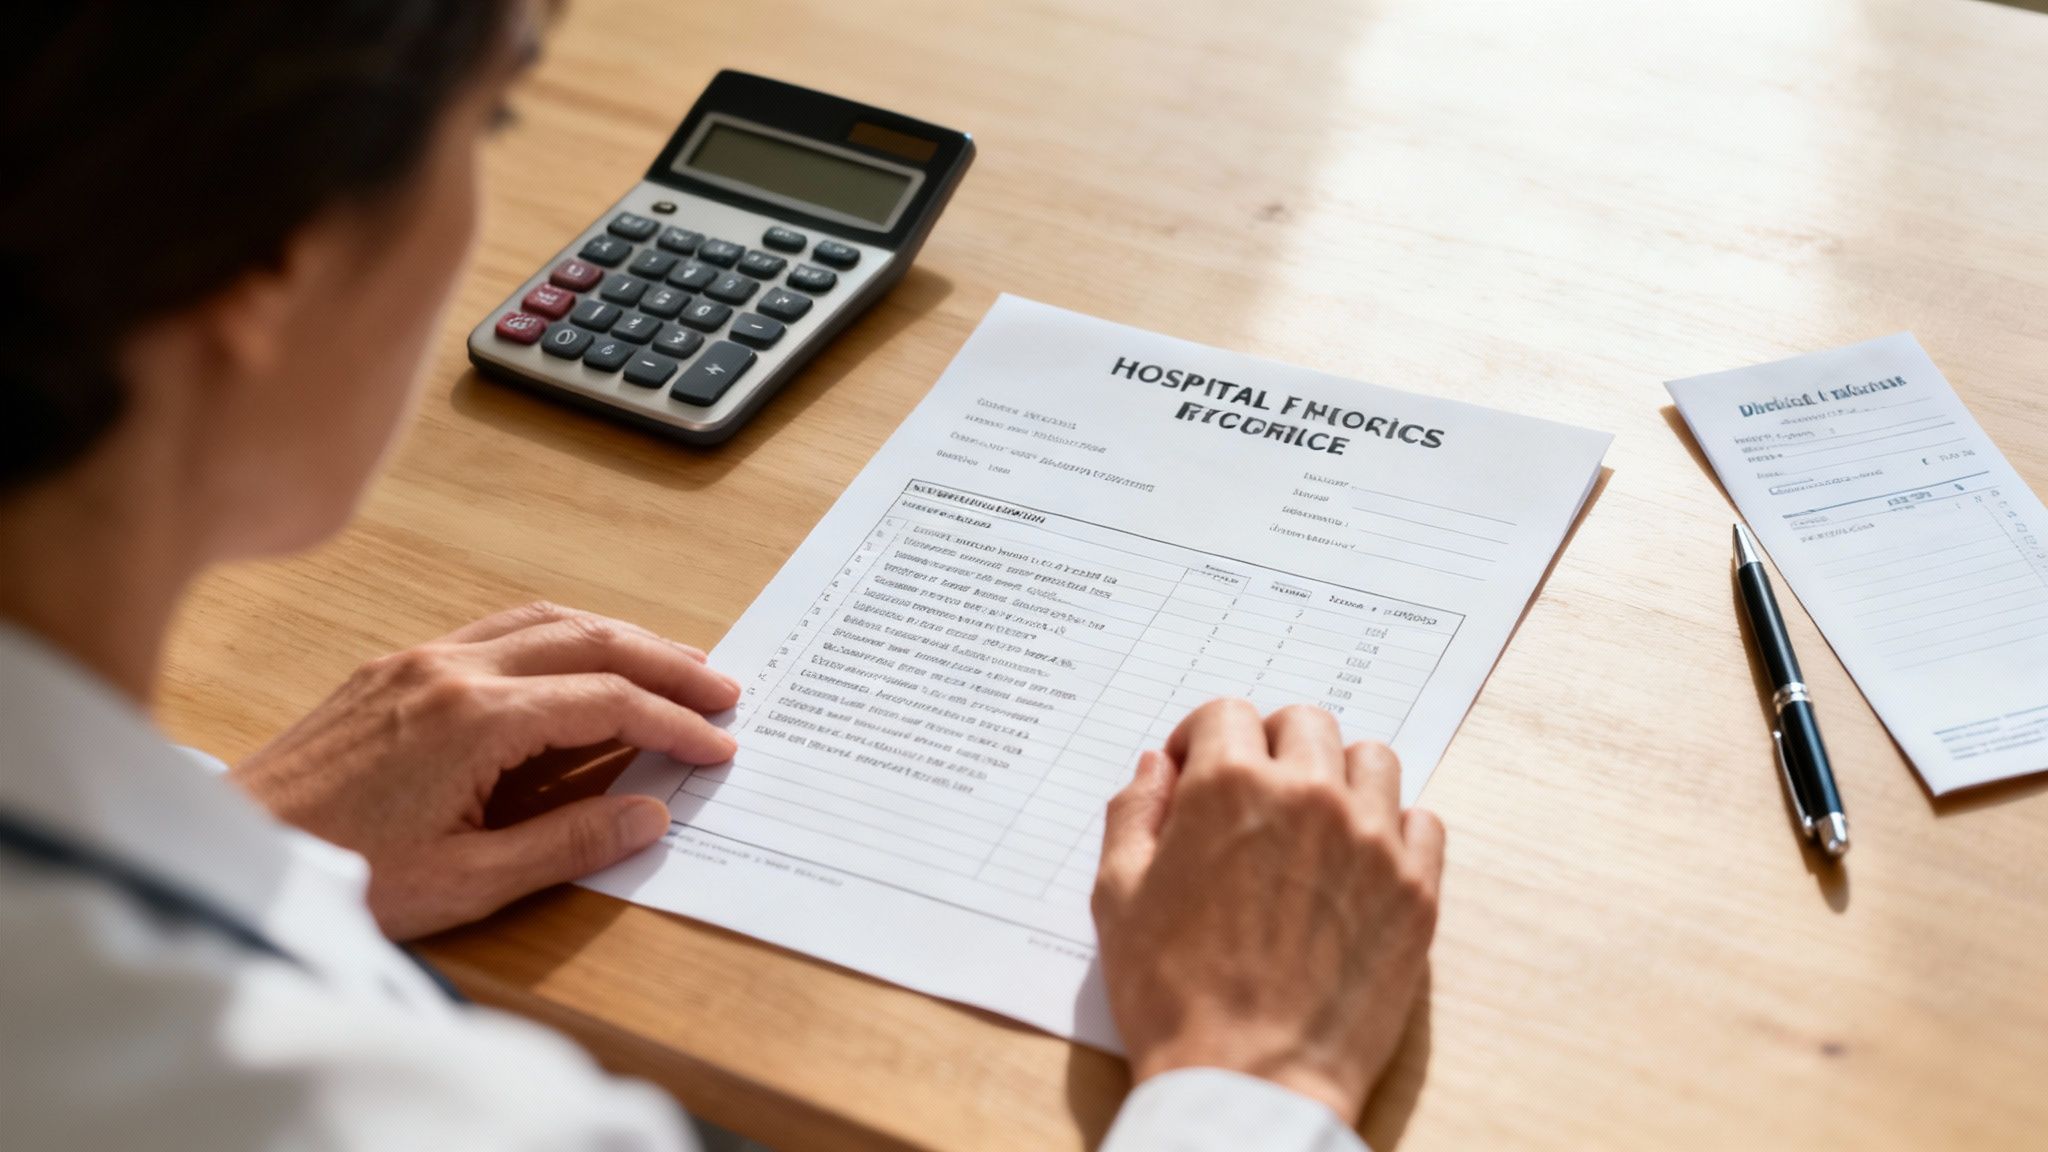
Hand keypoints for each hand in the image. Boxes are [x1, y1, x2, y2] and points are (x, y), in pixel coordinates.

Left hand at [231, 601, 739, 939]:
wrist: (235, 853)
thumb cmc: (340, 874)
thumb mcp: (467, 882)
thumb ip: (568, 842)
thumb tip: (649, 815)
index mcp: (473, 720)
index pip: (605, 702)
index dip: (674, 723)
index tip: (719, 745)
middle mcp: (449, 671)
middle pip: (587, 640)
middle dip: (665, 661)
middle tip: (723, 688)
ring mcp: (418, 661)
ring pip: (544, 621)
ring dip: (617, 638)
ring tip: (671, 664)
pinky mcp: (394, 669)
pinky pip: (498, 629)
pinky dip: (560, 635)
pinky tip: (581, 658)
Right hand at [1091, 700, 1444, 1122]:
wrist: (1248, 1080)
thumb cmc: (1172, 994)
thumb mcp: (1117, 895)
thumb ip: (1135, 812)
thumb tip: (1160, 766)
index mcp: (1231, 787)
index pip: (1227, 713)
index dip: (1202, 739)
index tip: (1196, 772)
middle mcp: (1310, 796)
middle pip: (1304, 723)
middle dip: (1270, 744)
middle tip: (1252, 793)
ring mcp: (1372, 841)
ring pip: (1372, 759)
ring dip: (1338, 774)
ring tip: (1313, 821)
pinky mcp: (1415, 890)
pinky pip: (1423, 821)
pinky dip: (1393, 827)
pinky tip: (1358, 861)